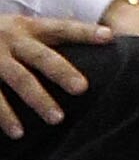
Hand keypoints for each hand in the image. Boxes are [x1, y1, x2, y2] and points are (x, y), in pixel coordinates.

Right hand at [0, 10, 101, 131]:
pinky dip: (5, 116)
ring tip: (57, 118)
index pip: (60, 27)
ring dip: (38, 99)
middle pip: (42, 56)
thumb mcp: (16, 27)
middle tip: (83, 88)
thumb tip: (87, 41)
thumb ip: (41, 36)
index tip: (108, 36)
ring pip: (20, 79)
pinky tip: (18, 133)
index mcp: (27, 27)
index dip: (84, 31)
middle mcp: (12, 39)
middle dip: (62, 72)